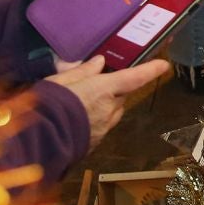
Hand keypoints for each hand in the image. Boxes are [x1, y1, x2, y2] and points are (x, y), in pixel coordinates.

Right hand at [46, 56, 172, 144]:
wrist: (39, 141)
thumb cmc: (49, 104)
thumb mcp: (61, 80)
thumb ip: (82, 71)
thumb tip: (100, 62)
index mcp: (103, 89)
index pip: (134, 78)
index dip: (150, 70)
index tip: (164, 65)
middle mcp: (109, 108)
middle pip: (121, 96)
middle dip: (115, 89)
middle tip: (100, 83)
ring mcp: (104, 128)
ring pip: (113, 112)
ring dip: (107, 105)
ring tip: (84, 103)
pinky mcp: (96, 142)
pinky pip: (102, 127)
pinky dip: (96, 120)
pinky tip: (78, 120)